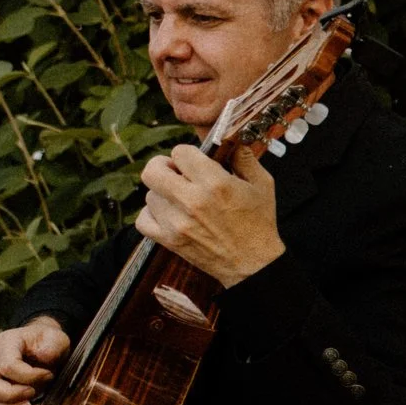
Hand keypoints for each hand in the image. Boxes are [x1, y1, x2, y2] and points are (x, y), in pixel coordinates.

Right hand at [0, 318, 70, 404]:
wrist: (42, 350)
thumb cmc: (47, 344)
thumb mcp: (56, 339)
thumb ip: (53, 345)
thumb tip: (43, 356)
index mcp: (5, 343)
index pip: (7, 366)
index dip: (30, 376)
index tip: (49, 375)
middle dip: (10, 396)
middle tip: (32, 394)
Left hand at [134, 145, 283, 285]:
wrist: (252, 263)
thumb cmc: (258, 222)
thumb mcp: (262, 184)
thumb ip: (244, 158)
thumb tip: (231, 141)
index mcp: (215, 183)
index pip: (180, 153)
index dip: (186, 154)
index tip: (193, 162)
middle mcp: (192, 201)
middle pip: (152, 171)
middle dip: (163, 166)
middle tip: (176, 173)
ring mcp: (176, 222)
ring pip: (149, 195)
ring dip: (162, 193)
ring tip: (180, 199)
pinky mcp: (168, 240)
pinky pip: (142, 220)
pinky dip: (151, 214)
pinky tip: (167, 213)